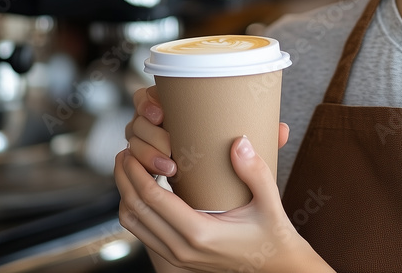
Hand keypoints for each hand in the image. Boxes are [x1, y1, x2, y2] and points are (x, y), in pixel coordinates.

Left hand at [116, 87, 324, 272]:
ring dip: (126, 195)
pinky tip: (144, 189)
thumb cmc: (273, 233)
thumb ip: (255, 171)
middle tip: (125, 153)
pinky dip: (136, 209)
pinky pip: (143, 233)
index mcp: (201, 234)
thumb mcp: (270, 201)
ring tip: (129, 168)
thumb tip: (239, 141)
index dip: (137, 173)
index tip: (132, 150)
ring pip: (134, 225)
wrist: (277, 266)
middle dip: (124, 179)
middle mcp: (182, 250)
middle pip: (135, 210)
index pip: (153, 199)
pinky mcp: (177, 260)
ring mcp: (177, 258)